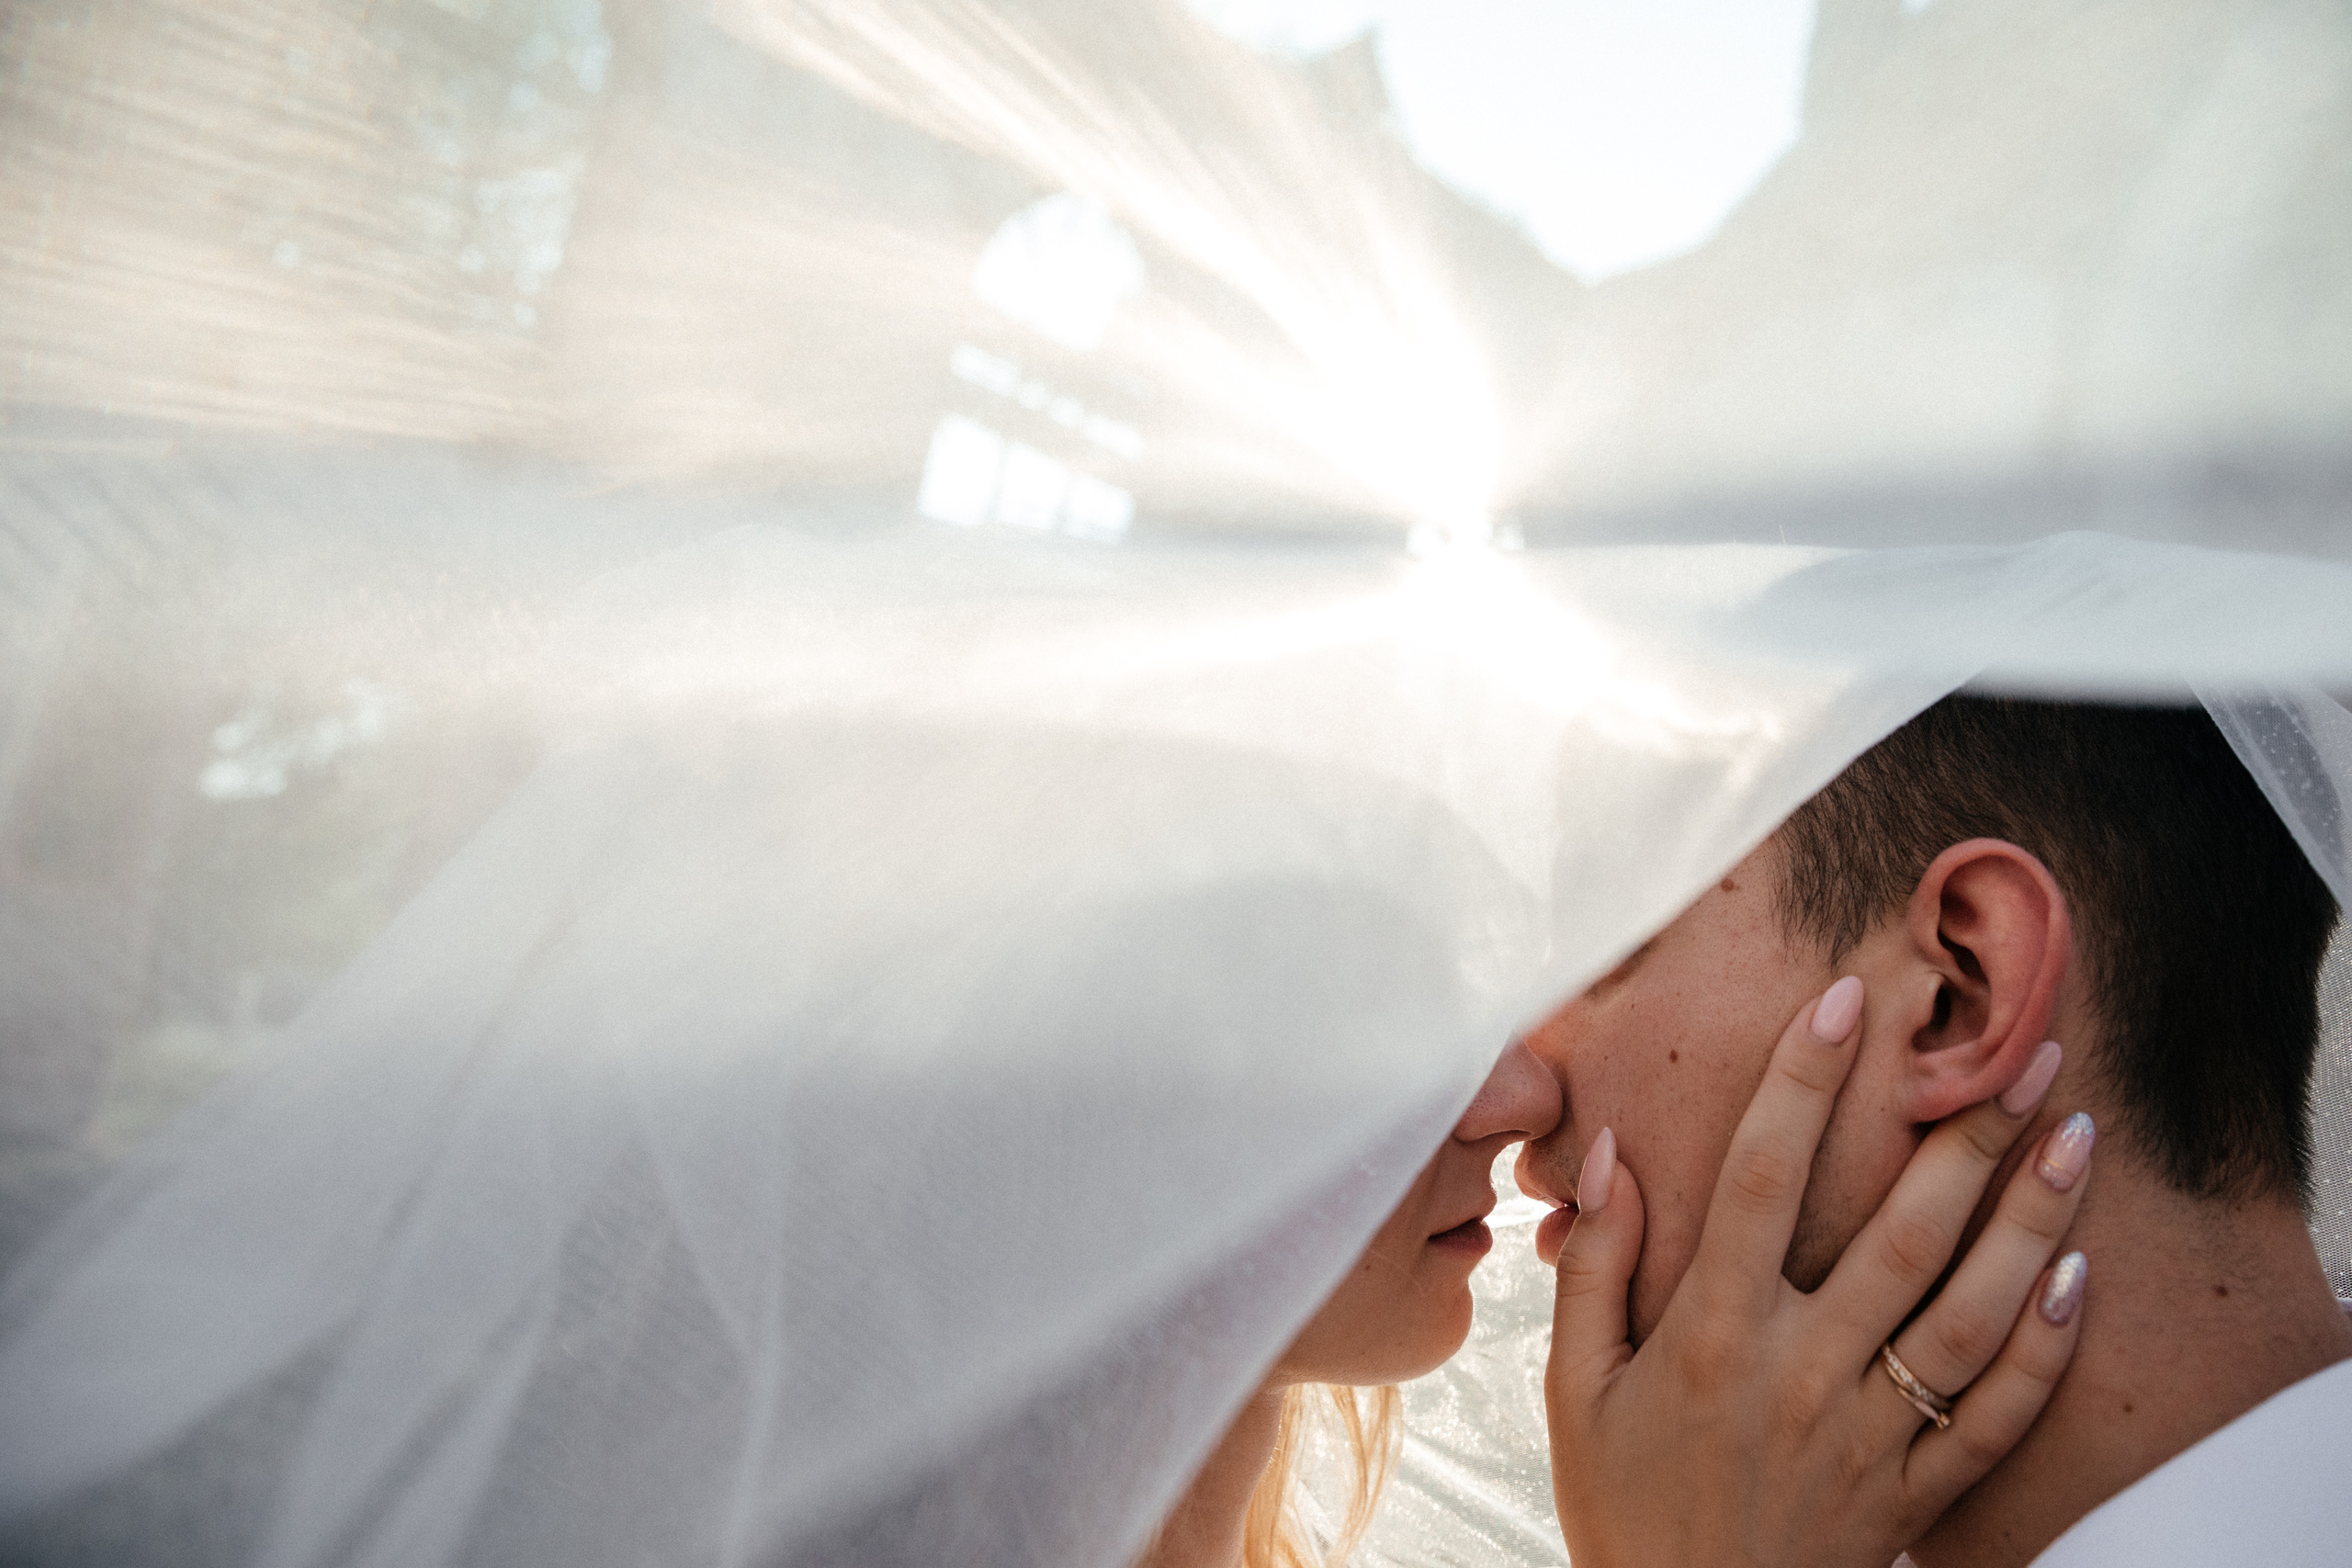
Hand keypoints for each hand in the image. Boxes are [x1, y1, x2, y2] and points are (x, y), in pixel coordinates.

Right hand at [1543, 978, 2088, 1567]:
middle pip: (1900, 1232)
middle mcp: (1800, 1370)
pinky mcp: (1915, 1492)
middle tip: (2021, 1050)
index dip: (1802, 1081)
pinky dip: (2047, 1350)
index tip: (1846, 1001)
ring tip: (2076, 1136)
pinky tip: (2078, 1278)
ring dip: (2031, 1220)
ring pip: (1971, 1313)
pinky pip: (1998, 1418)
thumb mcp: (1573, 1392)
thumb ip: (1595, 1268)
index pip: (1758, 1175)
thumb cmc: (1626, 1512)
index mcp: (1709, 1332)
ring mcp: (1868, 1434)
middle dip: (1965, 1132)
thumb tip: (1612, 1154)